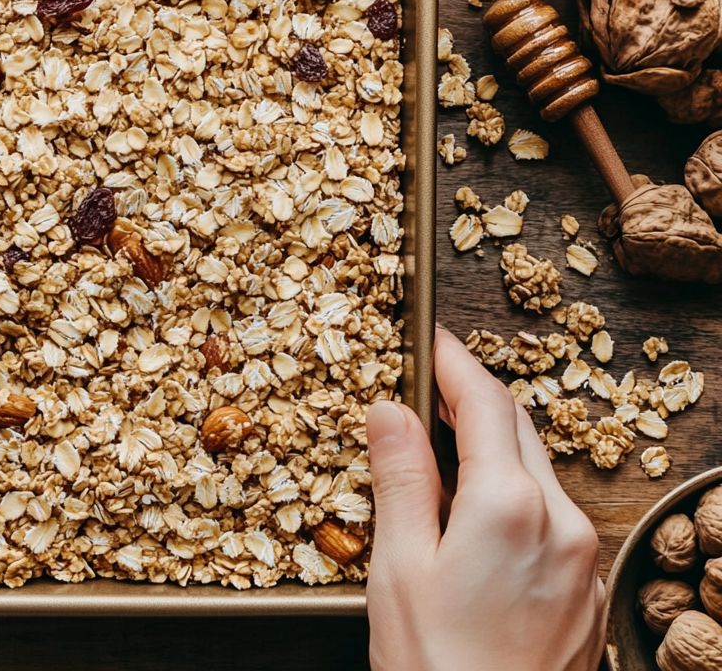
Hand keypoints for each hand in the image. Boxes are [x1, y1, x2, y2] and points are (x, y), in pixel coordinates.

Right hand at [366, 325, 604, 670]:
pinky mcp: (588, 591)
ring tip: (441, 458)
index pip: (486, 403)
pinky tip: (476, 519)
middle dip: (475, 401)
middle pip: (518, 430)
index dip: (455, 363)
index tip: (430, 342)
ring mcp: (583, 559)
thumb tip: (392, 411)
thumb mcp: (398, 566)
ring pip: (539, 473)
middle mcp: (563, 522)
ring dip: (495, 450)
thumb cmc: (436, 665)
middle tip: (427, 391)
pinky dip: (516, 497)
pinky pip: (554, 518)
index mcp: (510, 505)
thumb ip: (401, 478)